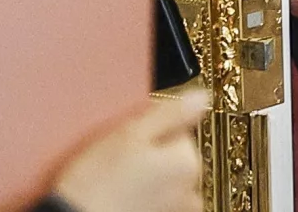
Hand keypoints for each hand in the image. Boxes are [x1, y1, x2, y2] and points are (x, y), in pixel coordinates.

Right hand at [50, 86, 208, 211]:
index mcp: (188, 163)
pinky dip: (142, 197)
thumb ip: (171, 113)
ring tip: (116, 180)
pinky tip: (120, 195)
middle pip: (174, 156)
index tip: (131, 136)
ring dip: (146, 177)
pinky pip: (156, 200)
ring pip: (164, 180)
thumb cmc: (96, 185)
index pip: (180, 129)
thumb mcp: (130, 134)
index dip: (151, 129)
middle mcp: (190, 191)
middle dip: (151, 154)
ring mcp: (175, 211)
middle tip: (119, 159)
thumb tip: (201, 97)